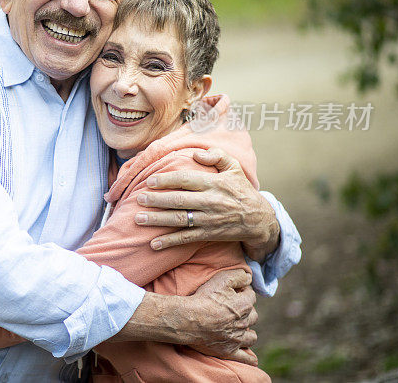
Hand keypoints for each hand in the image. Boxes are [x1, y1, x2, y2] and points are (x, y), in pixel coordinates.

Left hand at [133, 147, 279, 260]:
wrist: (259, 219)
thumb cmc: (241, 189)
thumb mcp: (234, 167)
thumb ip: (216, 155)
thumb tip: (196, 153)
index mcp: (214, 183)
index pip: (187, 180)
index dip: (167, 180)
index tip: (150, 181)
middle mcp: (210, 202)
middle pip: (179, 200)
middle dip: (157, 200)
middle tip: (139, 199)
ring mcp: (208, 220)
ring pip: (180, 220)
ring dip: (157, 220)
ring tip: (138, 218)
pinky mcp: (208, 234)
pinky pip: (186, 239)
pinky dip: (170, 242)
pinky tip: (153, 244)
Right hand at [185, 269, 258, 365]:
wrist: (188, 319)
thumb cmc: (204, 298)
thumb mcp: (221, 279)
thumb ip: (239, 275)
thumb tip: (249, 277)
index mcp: (245, 305)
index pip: (251, 296)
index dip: (243, 291)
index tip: (233, 291)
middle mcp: (244, 323)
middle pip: (253, 316)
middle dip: (246, 311)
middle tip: (232, 308)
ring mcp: (237, 339)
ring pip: (252, 336)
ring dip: (247, 331)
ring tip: (237, 328)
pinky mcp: (229, 351)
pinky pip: (247, 358)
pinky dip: (249, 356)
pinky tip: (247, 353)